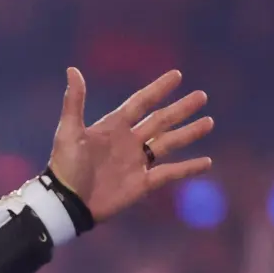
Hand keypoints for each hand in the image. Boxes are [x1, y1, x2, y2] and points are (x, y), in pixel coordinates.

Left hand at [48, 68, 213, 220]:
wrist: (66, 203)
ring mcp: (136, 163)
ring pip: (169, 143)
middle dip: (181, 109)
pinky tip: (207, 162)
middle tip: (202, 96)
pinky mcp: (141, 183)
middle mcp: (127, 142)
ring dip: (189, 133)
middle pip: (160, 120)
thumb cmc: (64, 167)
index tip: (177, 75)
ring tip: (209, 121)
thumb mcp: (69, 132)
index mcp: (112, 127)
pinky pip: (170, 173)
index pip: (140, 103)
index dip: (158, 89)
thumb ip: (74, 102)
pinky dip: (189, 168)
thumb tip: (73, 69)